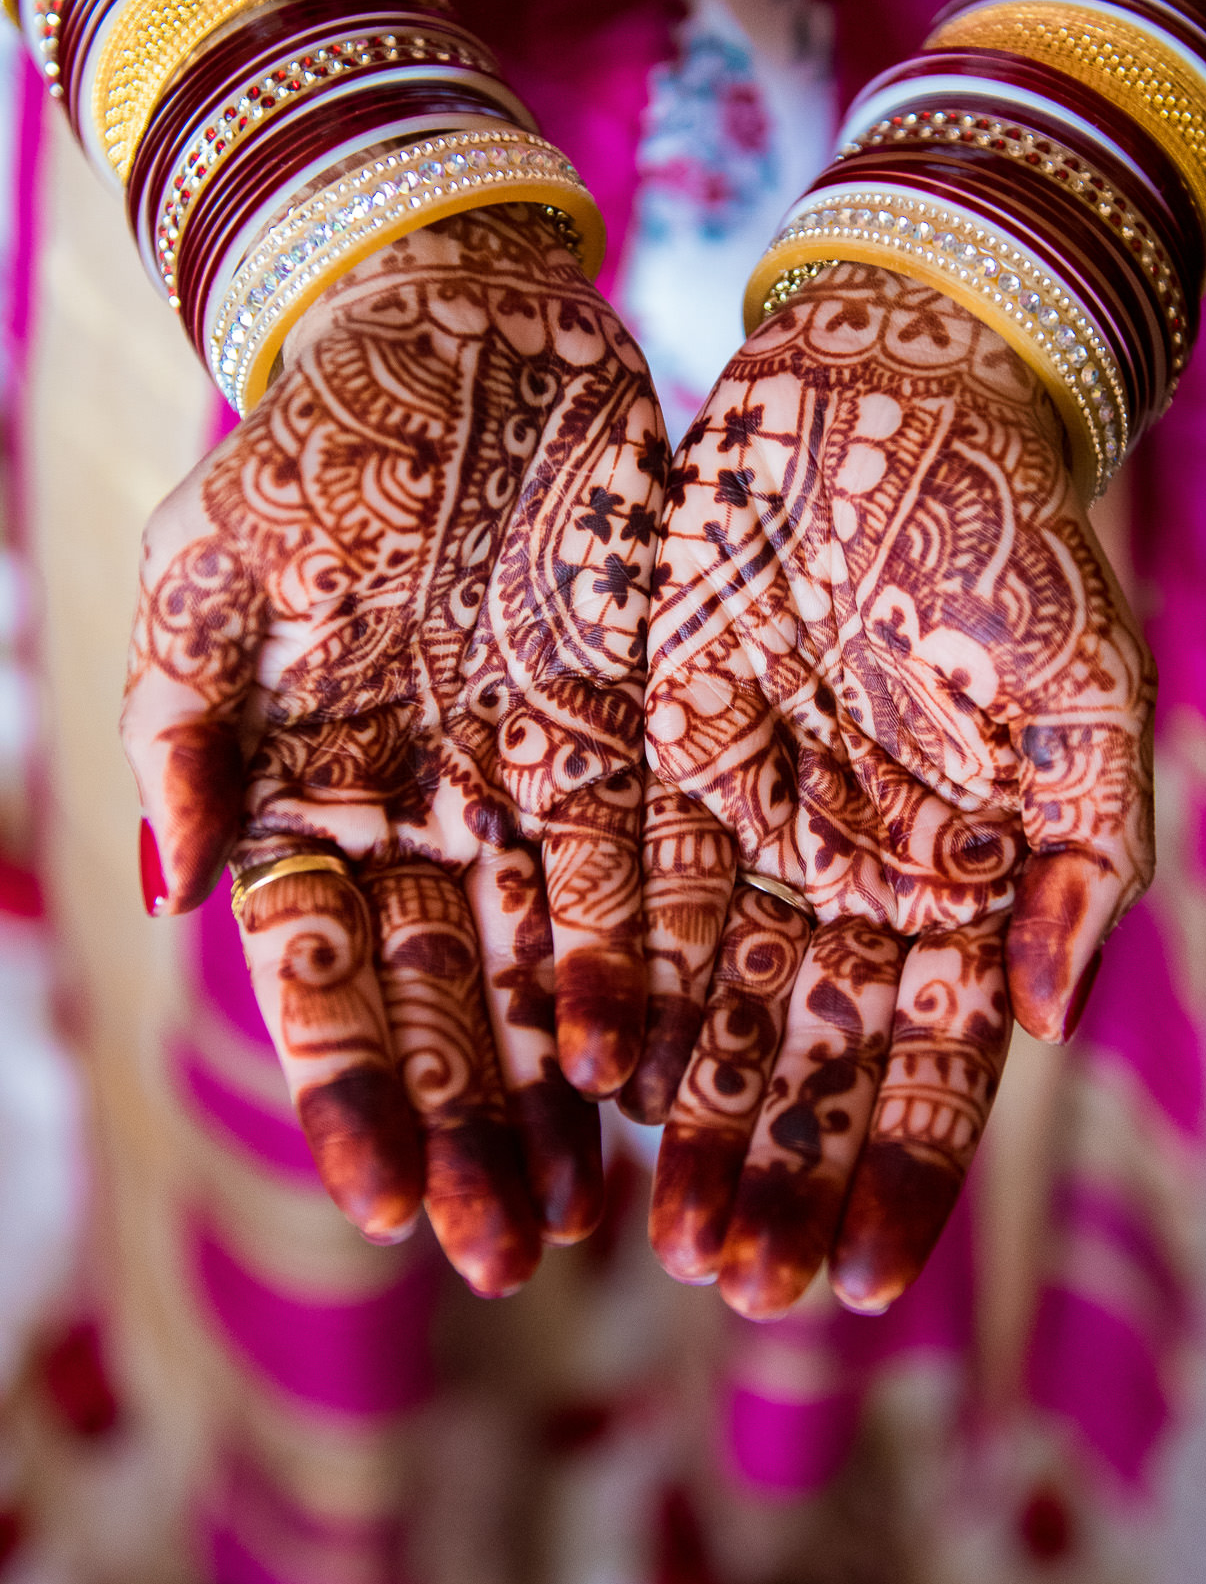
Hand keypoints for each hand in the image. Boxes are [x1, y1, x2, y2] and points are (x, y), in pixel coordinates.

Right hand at [122, 207, 664, 1295]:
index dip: (350, 1087)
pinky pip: (644, 879)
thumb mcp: (222, 553)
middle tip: (504, 1257)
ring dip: (559, 1096)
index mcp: (308, 788)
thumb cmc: (324, 430)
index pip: (320, 973)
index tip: (382, 1200)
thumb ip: (183, 715)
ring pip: (545, 972)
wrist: (468, 325)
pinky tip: (662, 1078)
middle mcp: (418, 815)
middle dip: (470, 1130)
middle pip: (443, 1003)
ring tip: (589, 1216)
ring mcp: (524, 788)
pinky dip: (648, 977)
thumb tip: (165, 882)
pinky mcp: (627, 742)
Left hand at [634, 262, 1154, 1317]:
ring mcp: (748, 830)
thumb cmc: (1007, 534)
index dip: (900, 1172)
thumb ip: (1080, 856)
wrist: (884, 397)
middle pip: (808, 1061)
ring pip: (712, 1005)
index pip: (932, 1062)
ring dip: (690, 1119)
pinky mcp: (652, 766)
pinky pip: (629, 898)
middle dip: (777, 1173)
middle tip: (736, 1284)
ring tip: (660, 1233)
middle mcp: (846, 878)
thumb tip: (1040, 1018)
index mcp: (957, 880)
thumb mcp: (1084, 691)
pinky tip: (583, 1078)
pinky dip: (609, 985)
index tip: (860, 1279)